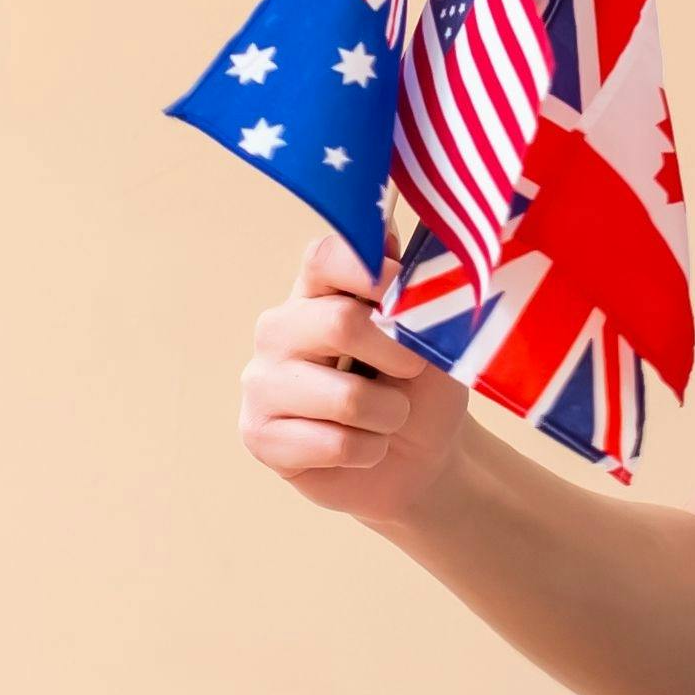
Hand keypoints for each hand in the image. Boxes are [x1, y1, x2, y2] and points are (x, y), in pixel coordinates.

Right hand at [238, 229, 470, 530]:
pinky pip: (333, 444)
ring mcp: (262, 382)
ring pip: (346, 398)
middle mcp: (280, 328)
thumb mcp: (435, 334)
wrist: (422, 462)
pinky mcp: (259, 435)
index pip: (326, 257)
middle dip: (399, 354)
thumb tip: (391, 232)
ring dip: (390, 414)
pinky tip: (363, 448)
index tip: (406, 297)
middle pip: (340, 323)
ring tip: (388, 416)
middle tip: (413, 370)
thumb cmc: (422, 389)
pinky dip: (368, 451)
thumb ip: (413, 285)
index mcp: (318, 290)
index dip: (373, 274)